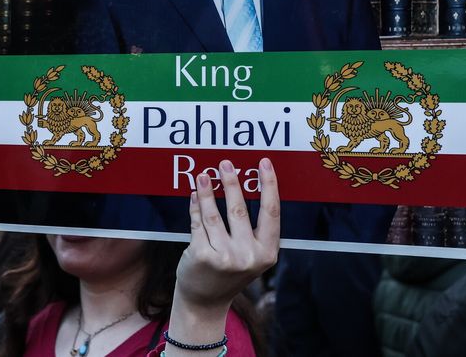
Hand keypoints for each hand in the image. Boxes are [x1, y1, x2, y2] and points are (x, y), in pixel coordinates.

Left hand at [166, 158, 278, 352]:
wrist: (205, 301)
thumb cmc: (229, 271)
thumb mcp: (251, 255)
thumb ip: (253, 228)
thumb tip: (241, 185)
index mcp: (267, 253)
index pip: (271, 212)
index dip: (269, 185)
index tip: (264, 164)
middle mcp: (249, 256)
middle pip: (240, 209)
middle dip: (231, 183)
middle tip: (225, 163)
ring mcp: (225, 257)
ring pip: (214, 214)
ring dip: (207, 191)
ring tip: (203, 176)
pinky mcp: (202, 255)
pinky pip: (198, 223)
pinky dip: (195, 207)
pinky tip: (194, 195)